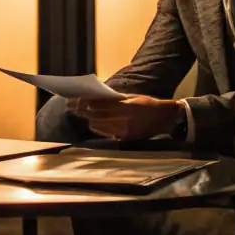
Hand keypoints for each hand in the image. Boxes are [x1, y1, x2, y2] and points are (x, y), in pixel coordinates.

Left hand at [68, 96, 182, 139]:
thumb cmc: (149, 104)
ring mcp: (123, 130)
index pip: (99, 104)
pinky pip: (106, 133)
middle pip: (96, 115)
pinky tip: (91, 123)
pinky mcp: (124, 138)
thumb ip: (116, 99)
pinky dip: (96, 127)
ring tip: (77, 112)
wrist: (165, 119)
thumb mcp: (133, 97)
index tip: (74, 98)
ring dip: (87, 118)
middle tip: (69, 106)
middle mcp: (123, 119)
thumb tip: (97, 97)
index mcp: (125, 106)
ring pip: (98, 125)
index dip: (85, 102)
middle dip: (81, 110)